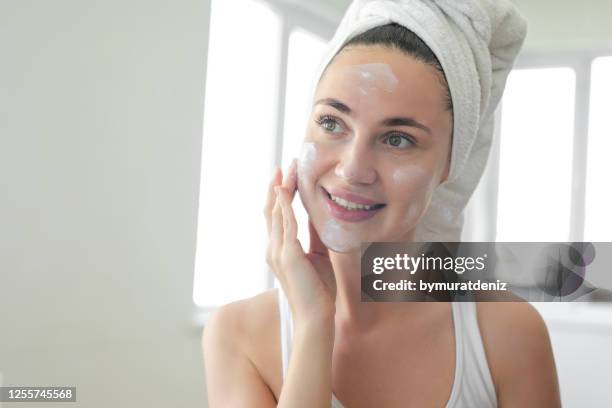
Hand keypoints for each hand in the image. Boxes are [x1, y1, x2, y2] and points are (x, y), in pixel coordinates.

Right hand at [264, 159, 335, 326]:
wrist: (316, 316)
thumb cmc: (319, 290)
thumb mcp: (318, 255)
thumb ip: (315, 236)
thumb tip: (319, 216)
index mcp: (279, 249)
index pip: (277, 216)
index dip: (280, 195)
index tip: (286, 175)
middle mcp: (273, 248)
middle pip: (272, 209)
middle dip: (278, 185)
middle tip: (285, 164)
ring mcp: (277, 251)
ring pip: (277, 212)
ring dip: (282, 188)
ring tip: (288, 169)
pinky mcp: (287, 255)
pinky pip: (285, 224)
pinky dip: (284, 205)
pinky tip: (285, 189)